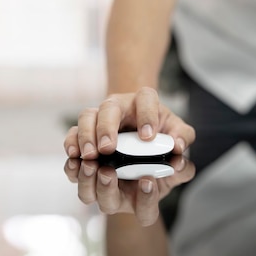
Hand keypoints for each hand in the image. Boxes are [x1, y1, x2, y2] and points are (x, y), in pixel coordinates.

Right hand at [63, 87, 194, 158]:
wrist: (140, 130)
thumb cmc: (160, 131)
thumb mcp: (176, 132)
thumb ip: (183, 137)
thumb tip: (178, 146)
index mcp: (145, 101)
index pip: (146, 98)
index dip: (147, 115)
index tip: (148, 137)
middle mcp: (119, 104)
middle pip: (109, 106)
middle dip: (107, 127)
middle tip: (108, 148)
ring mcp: (99, 116)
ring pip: (87, 117)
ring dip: (86, 136)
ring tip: (90, 155)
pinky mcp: (86, 130)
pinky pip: (73, 133)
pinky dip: (72, 143)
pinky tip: (74, 156)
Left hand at [63, 155, 194, 225]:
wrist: (138, 135)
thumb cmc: (159, 150)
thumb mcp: (177, 155)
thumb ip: (183, 161)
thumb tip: (180, 157)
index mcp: (145, 197)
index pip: (146, 212)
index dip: (146, 200)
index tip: (147, 181)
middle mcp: (121, 197)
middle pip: (109, 204)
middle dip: (106, 189)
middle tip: (108, 171)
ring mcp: (100, 186)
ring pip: (87, 193)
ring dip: (86, 179)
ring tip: (90, 161)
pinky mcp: (84, 170)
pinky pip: (73, 173)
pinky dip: (72, 165)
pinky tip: (75, 153)